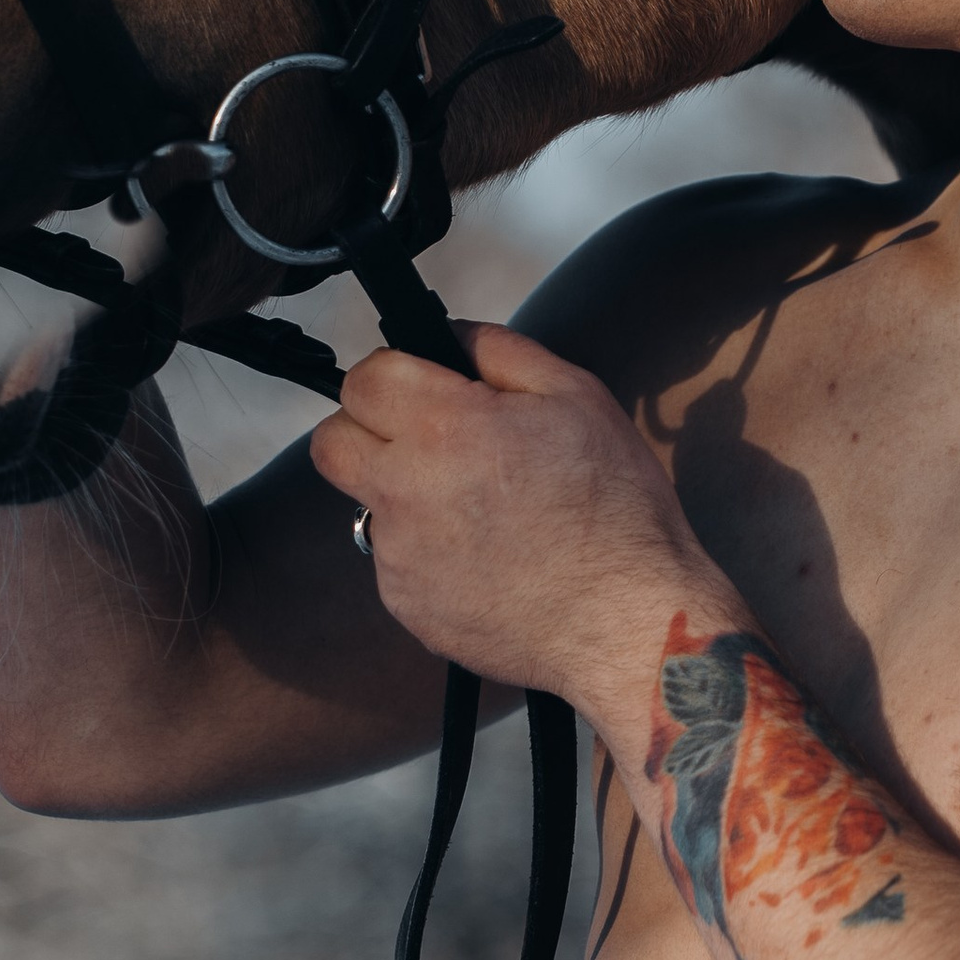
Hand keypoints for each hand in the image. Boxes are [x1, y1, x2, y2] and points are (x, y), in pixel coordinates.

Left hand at [307, 322, 732, 712]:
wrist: (626, 622)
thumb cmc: (616, 509)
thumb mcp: (578, 397)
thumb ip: (500, 352)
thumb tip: (449, 337)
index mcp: (445, 427)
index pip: (362, 380)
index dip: (396, 378)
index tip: (427, 392)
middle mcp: (405, 490)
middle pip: (332, 443)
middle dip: (367, 432)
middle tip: (427, 443)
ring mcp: (399, 556)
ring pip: (367, 505)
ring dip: (405, 498)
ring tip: (480, 514)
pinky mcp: (407, 607)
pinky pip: (395, 564)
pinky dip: (429, 556)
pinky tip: (488, 561)